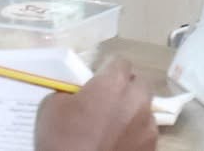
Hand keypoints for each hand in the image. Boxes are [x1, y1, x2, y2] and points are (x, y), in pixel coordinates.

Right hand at [34, 60, 156, 150]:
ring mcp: (148, 126)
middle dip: (126, 89)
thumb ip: (70, 92)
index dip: (109, 70)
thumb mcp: (51, 106)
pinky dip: (135, 135)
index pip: (121, 62)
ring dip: (132, 112)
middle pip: (139, 84)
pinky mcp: (152, 148)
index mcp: (113, 83)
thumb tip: (78, 95)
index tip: (98, 81)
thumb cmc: (62, 141)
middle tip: (107, 102)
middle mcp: (137, 100)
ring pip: (144, 110)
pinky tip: (118, 144)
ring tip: (113, 127)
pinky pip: (145, 133)